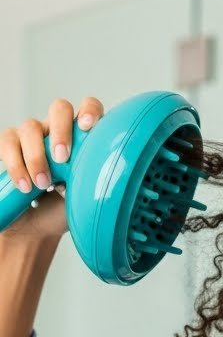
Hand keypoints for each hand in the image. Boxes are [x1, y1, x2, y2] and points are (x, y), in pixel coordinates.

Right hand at [0, 96, 103, 250]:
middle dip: (60, 130)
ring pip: (31, 126)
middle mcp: (57, 131)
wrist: (36, 228)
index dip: (89, 111)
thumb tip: (98, 176)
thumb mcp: (85, 196)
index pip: (89, 108)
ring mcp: (32, 136)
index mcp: (82, 138)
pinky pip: (8, 142)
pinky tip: (25, 185)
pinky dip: (16, 164)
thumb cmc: (64, 210)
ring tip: (43, 184)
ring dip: (36, 156)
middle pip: (59, 108)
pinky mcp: (10, 146)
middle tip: (62, 159)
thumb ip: (93, 180)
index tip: (87, 126)